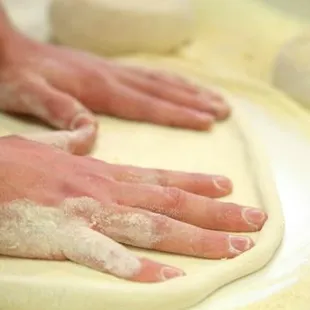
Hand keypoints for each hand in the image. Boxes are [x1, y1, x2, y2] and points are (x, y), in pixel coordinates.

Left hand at [0, 34, 229, 149]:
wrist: (8, 50)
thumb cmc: (18, 77)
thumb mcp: (31, 95)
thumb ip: (60, 111)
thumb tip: (91, 133)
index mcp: (100, 88)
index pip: (149, 104)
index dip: (180, 113)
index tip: (208, 121)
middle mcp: (113, 77)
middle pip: (163, 90)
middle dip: (195, 101)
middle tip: (224, 110)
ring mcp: (112, 71)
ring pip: (160, 80)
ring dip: (189, 90)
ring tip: (215, 98)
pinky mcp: (107, 70)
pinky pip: (147, 74)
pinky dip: (169, 81)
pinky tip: (179, 86)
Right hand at [0, 133, 266, 282]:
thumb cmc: (12, 164)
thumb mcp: (49, 147)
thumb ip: (73, 141)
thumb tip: (89, 134)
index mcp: (103, 173)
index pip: (162, 177)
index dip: (198, 182)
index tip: (228, 188)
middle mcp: (107, 190)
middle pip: (172, 201)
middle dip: (217, 213)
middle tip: (254, 221)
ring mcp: (89, 213)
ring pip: (155, 226)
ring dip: (197, 239)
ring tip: (235, 248)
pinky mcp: (64, 236)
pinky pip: (107, 257)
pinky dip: (139, 269)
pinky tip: (171, 280)